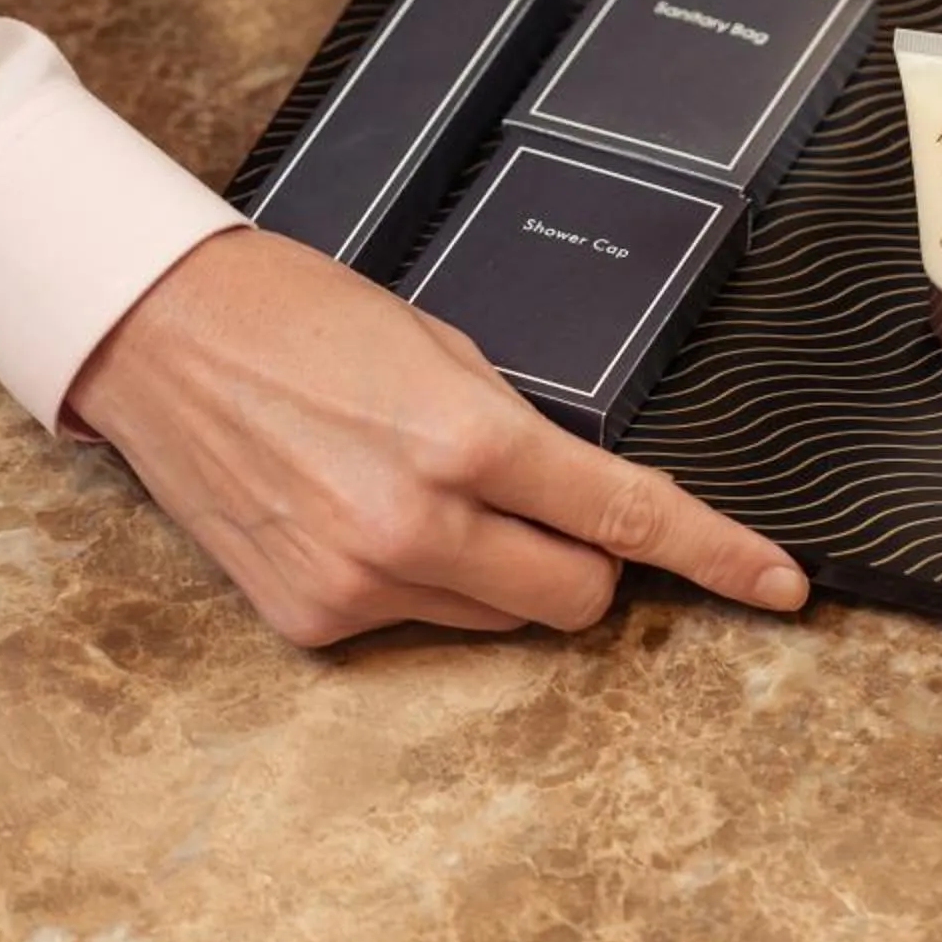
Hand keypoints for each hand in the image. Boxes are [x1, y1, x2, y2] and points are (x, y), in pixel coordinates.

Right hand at [65, 228, 808, 646]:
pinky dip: (413, 583)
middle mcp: (420, 527)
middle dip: (584, 558)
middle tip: (541, 504)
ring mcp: (361, 582)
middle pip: (577, 596)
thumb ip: (523, 432)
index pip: (629, 516)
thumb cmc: (302, 317)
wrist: (163, 336)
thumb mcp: (444, 349)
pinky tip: (357, 515)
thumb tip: (586, 497)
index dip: (719, 554)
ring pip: (499, 616)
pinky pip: (413, 623)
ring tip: (416, 490)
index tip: (779, 583)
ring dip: (496, 570)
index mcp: (471, 443)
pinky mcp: (310, 619)